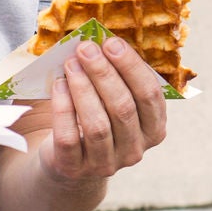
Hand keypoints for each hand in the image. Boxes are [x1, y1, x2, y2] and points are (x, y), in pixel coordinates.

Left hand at [38, 38, 167, 183]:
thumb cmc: (95, 117)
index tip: (112, 43)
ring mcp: (106, 164)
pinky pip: (69, 137)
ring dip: (83, 89)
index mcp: (153, 129)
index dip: (131, 67)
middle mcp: (135, 150)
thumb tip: (97, 42)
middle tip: (86, 49)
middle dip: (104, 73)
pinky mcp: (75, 168)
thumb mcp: (112, 100)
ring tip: (70, 64)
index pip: (150, 96)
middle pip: (123, 108)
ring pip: (97, 124)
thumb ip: (115, 76)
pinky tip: (58, 85)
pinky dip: (63, 108)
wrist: (69, 159)